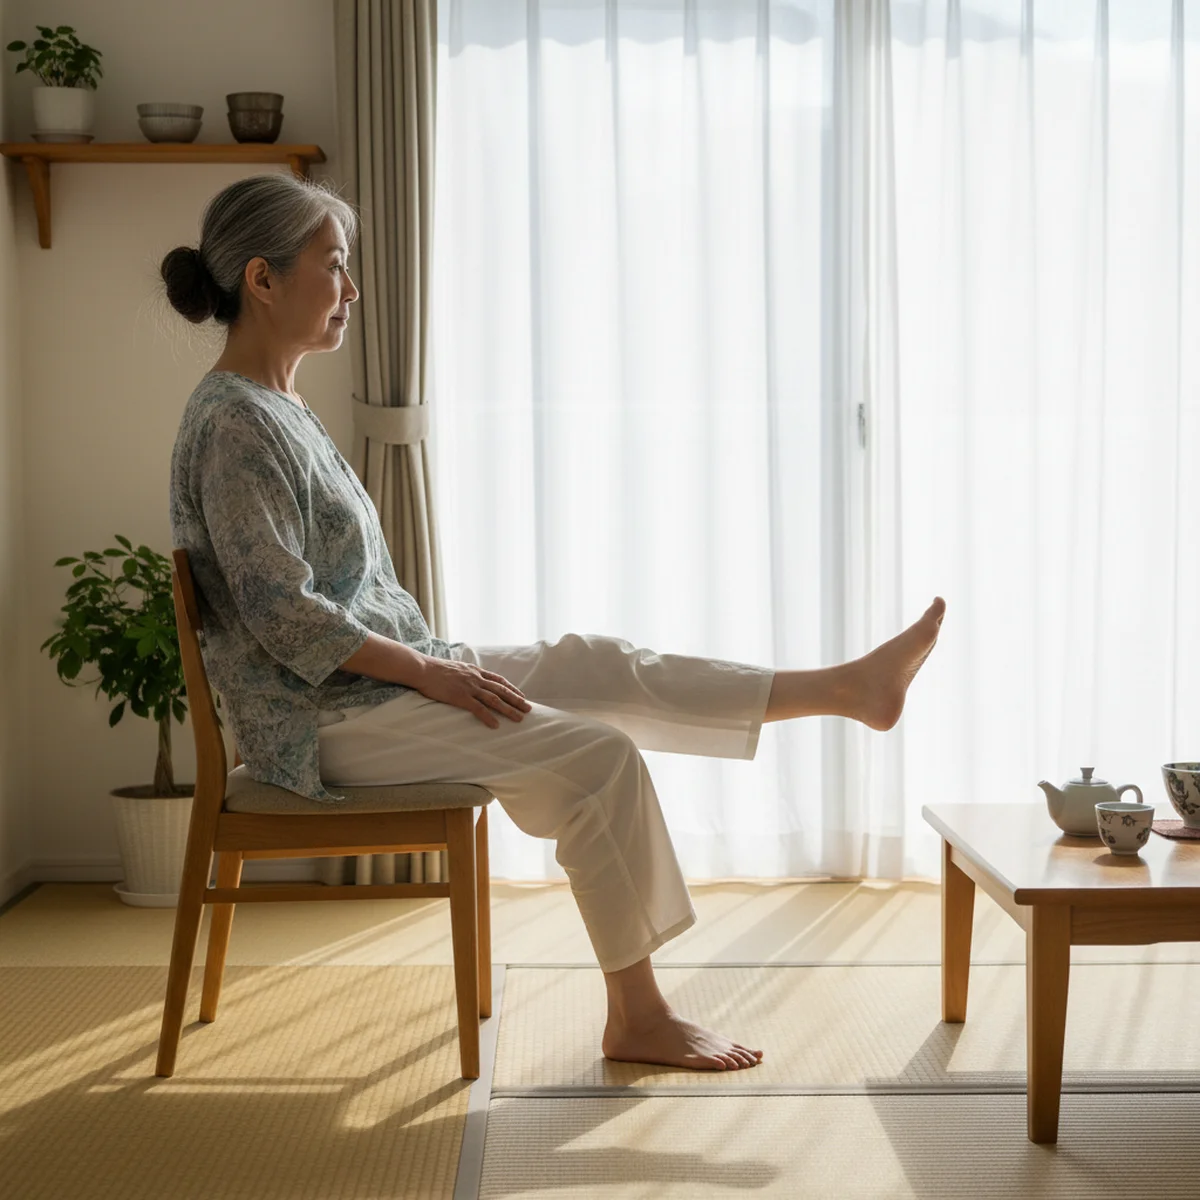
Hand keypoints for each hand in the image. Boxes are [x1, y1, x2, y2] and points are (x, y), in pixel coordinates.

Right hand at [416, 657, 532, 728]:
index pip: (498, 680)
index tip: (522, 695)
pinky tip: (496, 725)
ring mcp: (469, 687)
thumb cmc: (435, 669)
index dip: (512, 688)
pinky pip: (478, 709)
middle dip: (516, 700)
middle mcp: (476, 678)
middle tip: (528, 709)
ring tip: (519, 718)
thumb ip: (465, 673)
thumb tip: (469, 679)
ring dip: (508, 710)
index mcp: (475, 671)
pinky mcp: (460, 697)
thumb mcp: (455, 667)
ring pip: (494, 700)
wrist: (422, 668)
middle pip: (501, 690)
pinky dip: (488, 717)